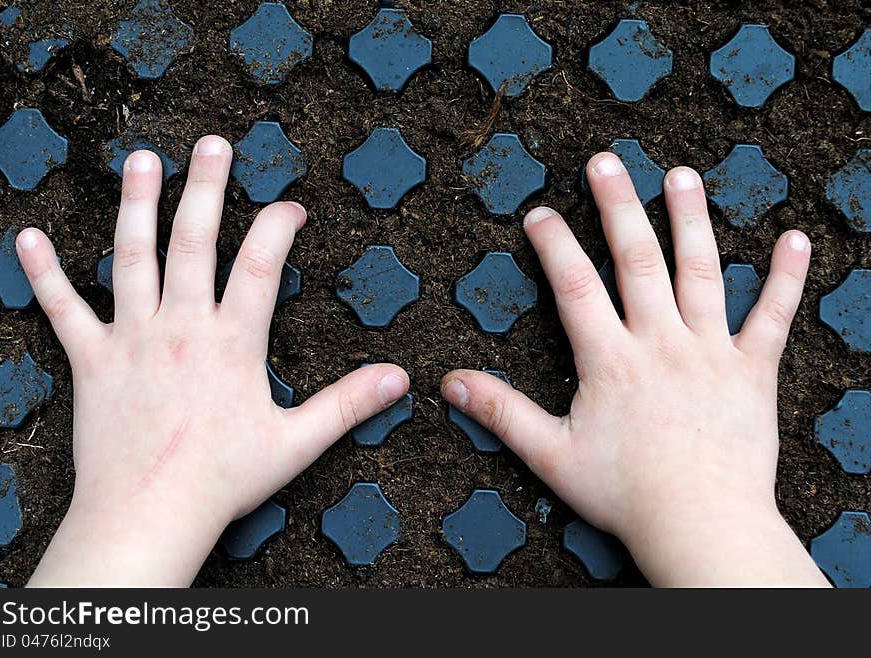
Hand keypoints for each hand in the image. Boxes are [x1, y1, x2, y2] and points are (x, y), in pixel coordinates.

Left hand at [21, 136, 408, 586]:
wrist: (149, 514)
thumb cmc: (224, 480)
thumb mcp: (299, 442)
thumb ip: (349, 403)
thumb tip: (400, 379)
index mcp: (233, 341)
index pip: (263, 264)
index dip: (280, 226)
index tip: (292, 207)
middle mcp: (181, 326)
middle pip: (195, 240)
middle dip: (206, 187)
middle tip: (214, 144)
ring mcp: (132, 338)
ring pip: (132, 256)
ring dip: (136, 204)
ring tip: (142, 159)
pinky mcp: (91, 360)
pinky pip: (62, 308)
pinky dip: (44, 273)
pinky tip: (27, 238)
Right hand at [442, 153, 828, 586]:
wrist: (701, 524)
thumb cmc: (626, 494)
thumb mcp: (550, 455)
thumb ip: (501, 412)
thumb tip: (451, 382)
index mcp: (610, 360)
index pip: (575, 287)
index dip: (553, 246)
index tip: (538, 213)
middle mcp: (660, 343)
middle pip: (637, 260)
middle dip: (617, 206)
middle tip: (605, 162)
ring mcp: (710, 352)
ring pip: (701, 272)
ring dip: (691, 220)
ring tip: (681, 175)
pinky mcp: (753, 371)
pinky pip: (773, 317)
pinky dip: (785, 278)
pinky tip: (794, 239)